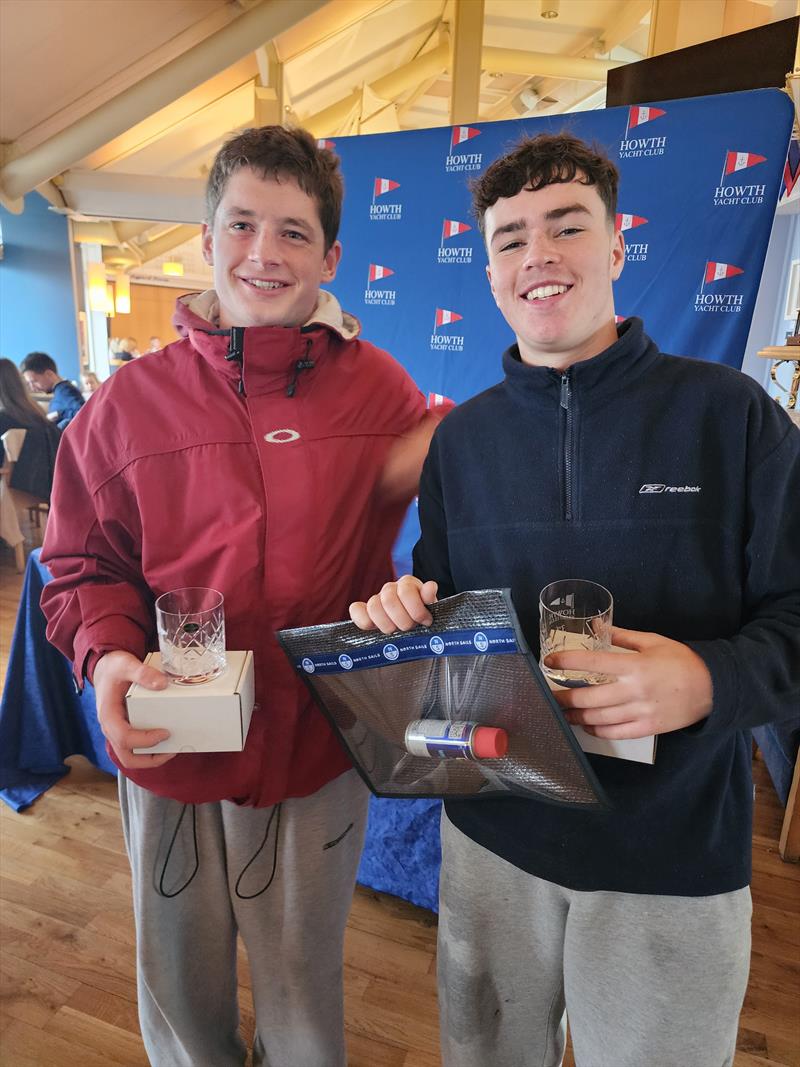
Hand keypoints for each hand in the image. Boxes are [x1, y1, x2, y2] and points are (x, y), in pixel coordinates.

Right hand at [93, 651, 175, 767]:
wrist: (105, 668)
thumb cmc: (113, 668)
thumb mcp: (126, 665)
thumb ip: (142, 673)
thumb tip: (162, 684)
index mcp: (109, 716)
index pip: (124, 738)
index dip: (145, 740)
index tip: (165, 733)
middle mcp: (111, 728)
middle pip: (127, 757)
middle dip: (150, 760)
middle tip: (171, 751)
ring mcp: (118, 730)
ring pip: (131, 756)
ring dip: (151, 758)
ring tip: (172, 750)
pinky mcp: (126, 729)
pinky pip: (136, 747)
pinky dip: (150, 749)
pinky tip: (166, 741)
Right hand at [349, 575, 438, 633]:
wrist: (415, 631)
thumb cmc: (424, 620)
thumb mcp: (431, 609)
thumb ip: (429, 598)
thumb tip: (430, 587)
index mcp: (407, 584)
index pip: (406, 592)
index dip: (416, 611)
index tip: (425, 622)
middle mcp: (390, 588)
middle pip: (389, 600)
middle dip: (402, 620)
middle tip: (410, 629)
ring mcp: (376, 599)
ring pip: (373, 606)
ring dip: (385, 624)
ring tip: (395, 631)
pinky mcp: (364, 611)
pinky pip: (355, 610)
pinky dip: (362, 619)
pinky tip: (372, 628)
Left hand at [546, 627, 712, 738]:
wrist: (712, 687)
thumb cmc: (681, 661)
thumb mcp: (652, 641)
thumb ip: (622, 636)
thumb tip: (596, 625)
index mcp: (634, 665)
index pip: (592, 662)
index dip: (567, 662)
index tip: (549, 661)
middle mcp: (634, 690)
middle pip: (588, 698)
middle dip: (563, 698)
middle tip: (549, 696)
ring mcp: (640, 712)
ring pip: (598, 718)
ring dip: (575, 716)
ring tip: (562, 713)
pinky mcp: (647, 728)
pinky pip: (615, 732)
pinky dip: (596, 730)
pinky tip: (586, 725)